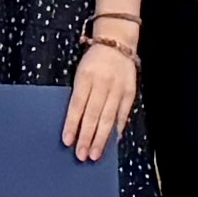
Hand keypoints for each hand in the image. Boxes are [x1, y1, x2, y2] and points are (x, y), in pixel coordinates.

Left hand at [62, 33, 137, 163]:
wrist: (117, 42)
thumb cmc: (93, 61)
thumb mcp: (80, 73)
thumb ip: (79, 95)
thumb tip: (74, 123)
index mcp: (85, 77)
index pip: (77, 105)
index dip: (72, 124)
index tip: (67, 141)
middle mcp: (102, 83)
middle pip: (93, 114)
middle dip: (87, 137)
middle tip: (82, 155)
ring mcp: (117, 88)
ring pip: (108, 117)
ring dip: (101, 138)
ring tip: (95, 153)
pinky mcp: (130, 91)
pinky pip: (123, 113)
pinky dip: (118, 127)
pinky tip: (113, 140)